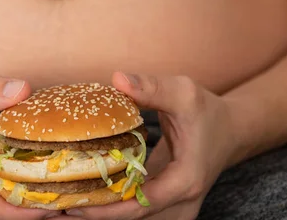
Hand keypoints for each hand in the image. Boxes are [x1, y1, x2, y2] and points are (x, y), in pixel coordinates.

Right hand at [0, 74, 57, 219]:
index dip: (20, 212)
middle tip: (73, 202)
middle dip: (34, 211)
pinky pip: (0, 198)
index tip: (53, 206)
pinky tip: (52, 185)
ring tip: (69, 196)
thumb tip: (24, 90)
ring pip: (0, 211)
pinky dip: (24, 194)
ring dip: (32, 206)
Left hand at [67, 72, 238, 219]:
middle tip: (54, 209)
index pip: (140, 204)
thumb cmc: (208, 112)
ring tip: (60, 206)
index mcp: (186, 180)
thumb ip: (152, 88)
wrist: (231, 130)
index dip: (104, 208)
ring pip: (132, 219)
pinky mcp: (165, 203)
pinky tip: (80, 197)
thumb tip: (117, 80)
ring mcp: (175, 207)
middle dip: (95, 215)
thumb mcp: (184, 93)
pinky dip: (109, 206)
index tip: (70, 203)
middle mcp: (181, 202)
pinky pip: (134, 210)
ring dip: (99, 213)